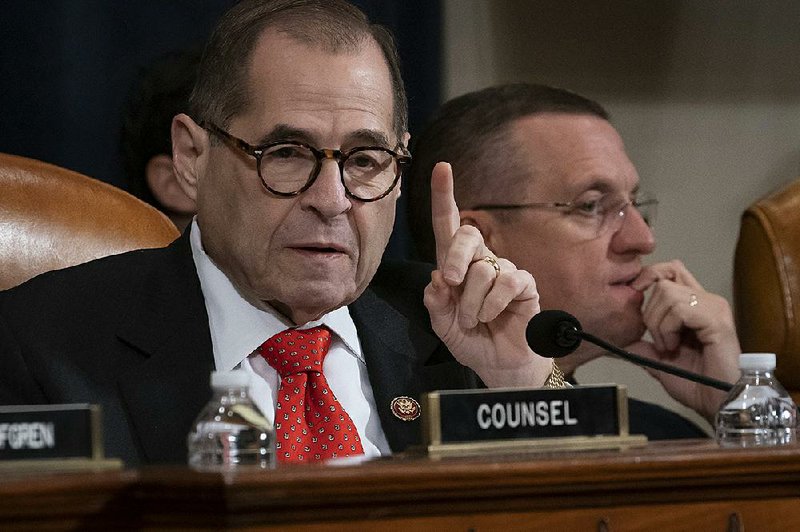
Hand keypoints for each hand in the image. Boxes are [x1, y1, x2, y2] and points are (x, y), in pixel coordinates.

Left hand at [422, 162, 551, 386]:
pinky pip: (506, 282)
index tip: (441, 167)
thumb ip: (435, 302)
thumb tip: (438, 277)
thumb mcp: (442, 324)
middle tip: (451, 283)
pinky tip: (493, 316)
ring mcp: (503, 271)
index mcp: (455, 266)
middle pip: (467, 235)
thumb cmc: (471, 340)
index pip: (448, 226)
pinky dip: (493, 303)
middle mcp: (480, 262)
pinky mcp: (524, 285)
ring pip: (483, 269)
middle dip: (456, 258)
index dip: (443, 197)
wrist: (499, 366)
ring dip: (472, 302)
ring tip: (473, 321)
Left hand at [628, 260, 740, 419]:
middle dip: (649, 313)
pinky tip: (675, 347)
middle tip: (659, 341)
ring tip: (669, 347)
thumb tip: (618, 339)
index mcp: (694, 305)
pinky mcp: (717, 319)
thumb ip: (642, 347)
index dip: (649, 276)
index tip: (636, 299)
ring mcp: (713, 307)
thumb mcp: (659, 362)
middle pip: (662, 280)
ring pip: (666, 293)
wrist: (718, 403)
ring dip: (658, 325)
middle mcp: (706, 300)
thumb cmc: (697, 384)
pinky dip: (668, 329)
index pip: (670, 270)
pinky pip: (679, 309)